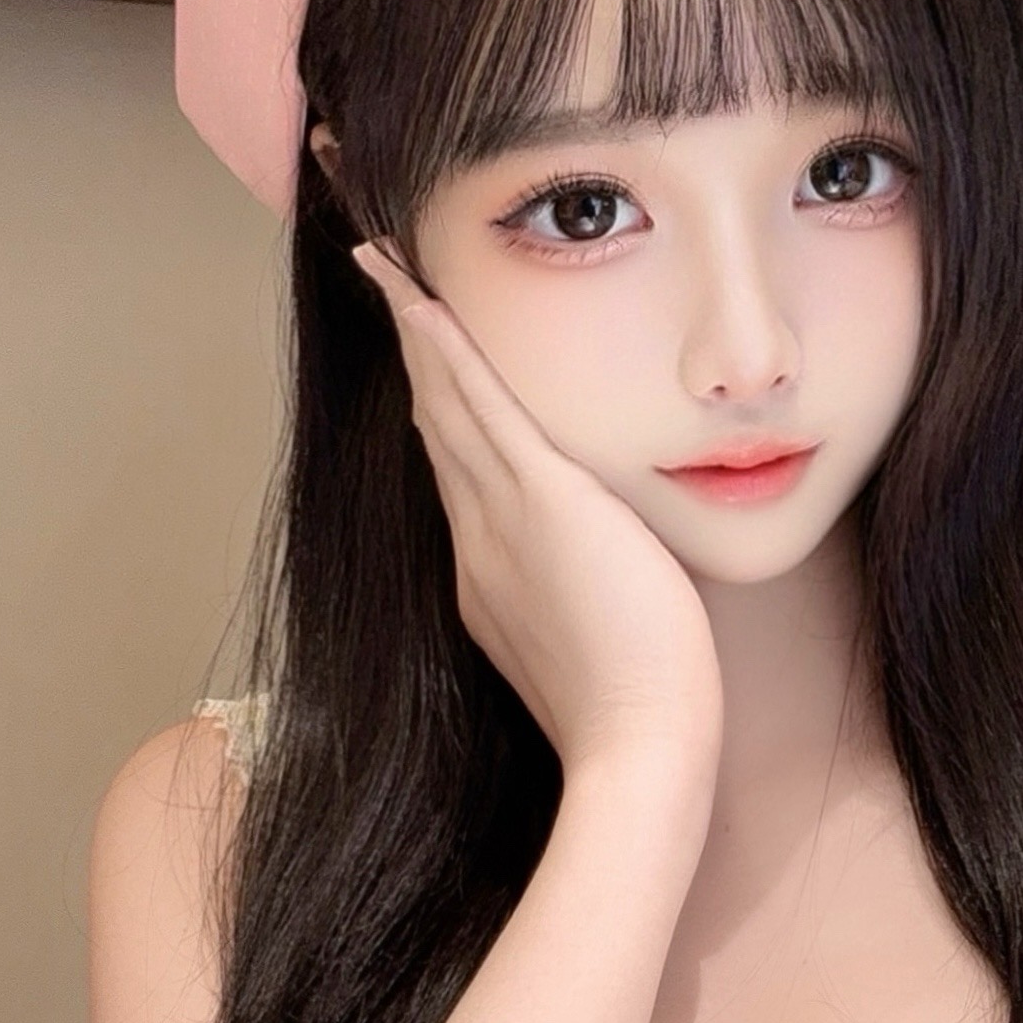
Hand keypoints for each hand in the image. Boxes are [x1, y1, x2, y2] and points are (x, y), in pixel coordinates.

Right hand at [354, 242, 722, 786]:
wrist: (639, 752)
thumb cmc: (639, 717)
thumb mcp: (599, 649)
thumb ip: (586, 606)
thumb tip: (602, 584)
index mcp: (490, 580)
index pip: (458, 473)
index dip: (436, 409)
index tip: (423, 362)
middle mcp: (479, 544)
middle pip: (436, 427)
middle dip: (413, 355)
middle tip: (383, 285)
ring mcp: (501, 524)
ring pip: (447, 406)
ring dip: (417, 332)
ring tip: (388, 269)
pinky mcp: (541, 506)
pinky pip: (481, 409)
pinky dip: (448, 352)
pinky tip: (424, 301)